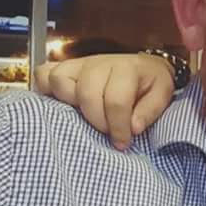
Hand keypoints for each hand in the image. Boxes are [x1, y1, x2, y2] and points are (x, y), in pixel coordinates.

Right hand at [34, 53, 175, 148]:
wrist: (145, 67)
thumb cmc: (151, 84)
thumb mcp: (162, 95)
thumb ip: (149, 112)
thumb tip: (132, 128)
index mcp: (127, 69)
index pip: (116, 100)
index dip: (118, 126)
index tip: (122, 142)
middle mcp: (100, 63)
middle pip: (86, 93)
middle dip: (97, 121)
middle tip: (108, 133)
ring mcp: (80, 64)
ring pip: (60, 80)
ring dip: (71, 104)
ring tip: (85, 117)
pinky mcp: (66, 68)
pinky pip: (43, 74)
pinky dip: (47, 90)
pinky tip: (61, 105)